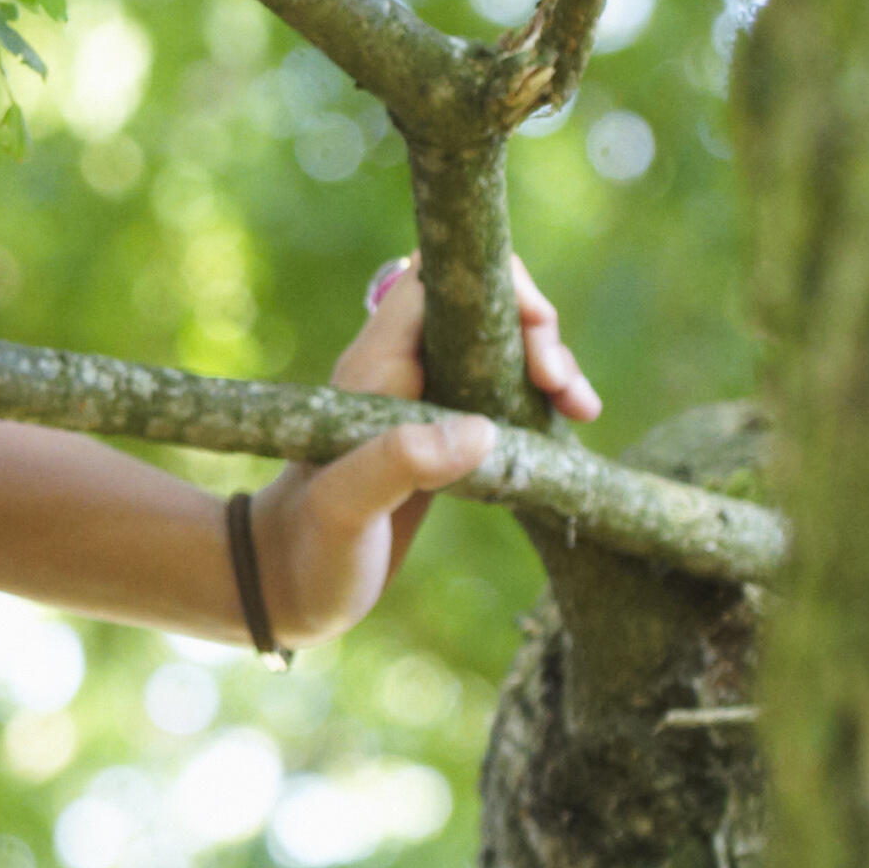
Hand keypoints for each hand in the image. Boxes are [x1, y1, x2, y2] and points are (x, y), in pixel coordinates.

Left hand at [245, 252, 605, 643]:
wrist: (286, 588)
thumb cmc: (309, 550)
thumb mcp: (346, 508)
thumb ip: (399, 463)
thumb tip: (483, 429)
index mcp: (377, 365)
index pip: (437, 279)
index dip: (497, 286)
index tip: (537, 337)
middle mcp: (402, 371)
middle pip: (482, 306)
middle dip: (536, 330)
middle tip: (563, 388)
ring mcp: (426, 403)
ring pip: (500, 348)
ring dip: (549, 365)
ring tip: (582, 410)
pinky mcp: (444, 438)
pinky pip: (503, 393)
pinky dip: (541, 400)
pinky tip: (571, 425)